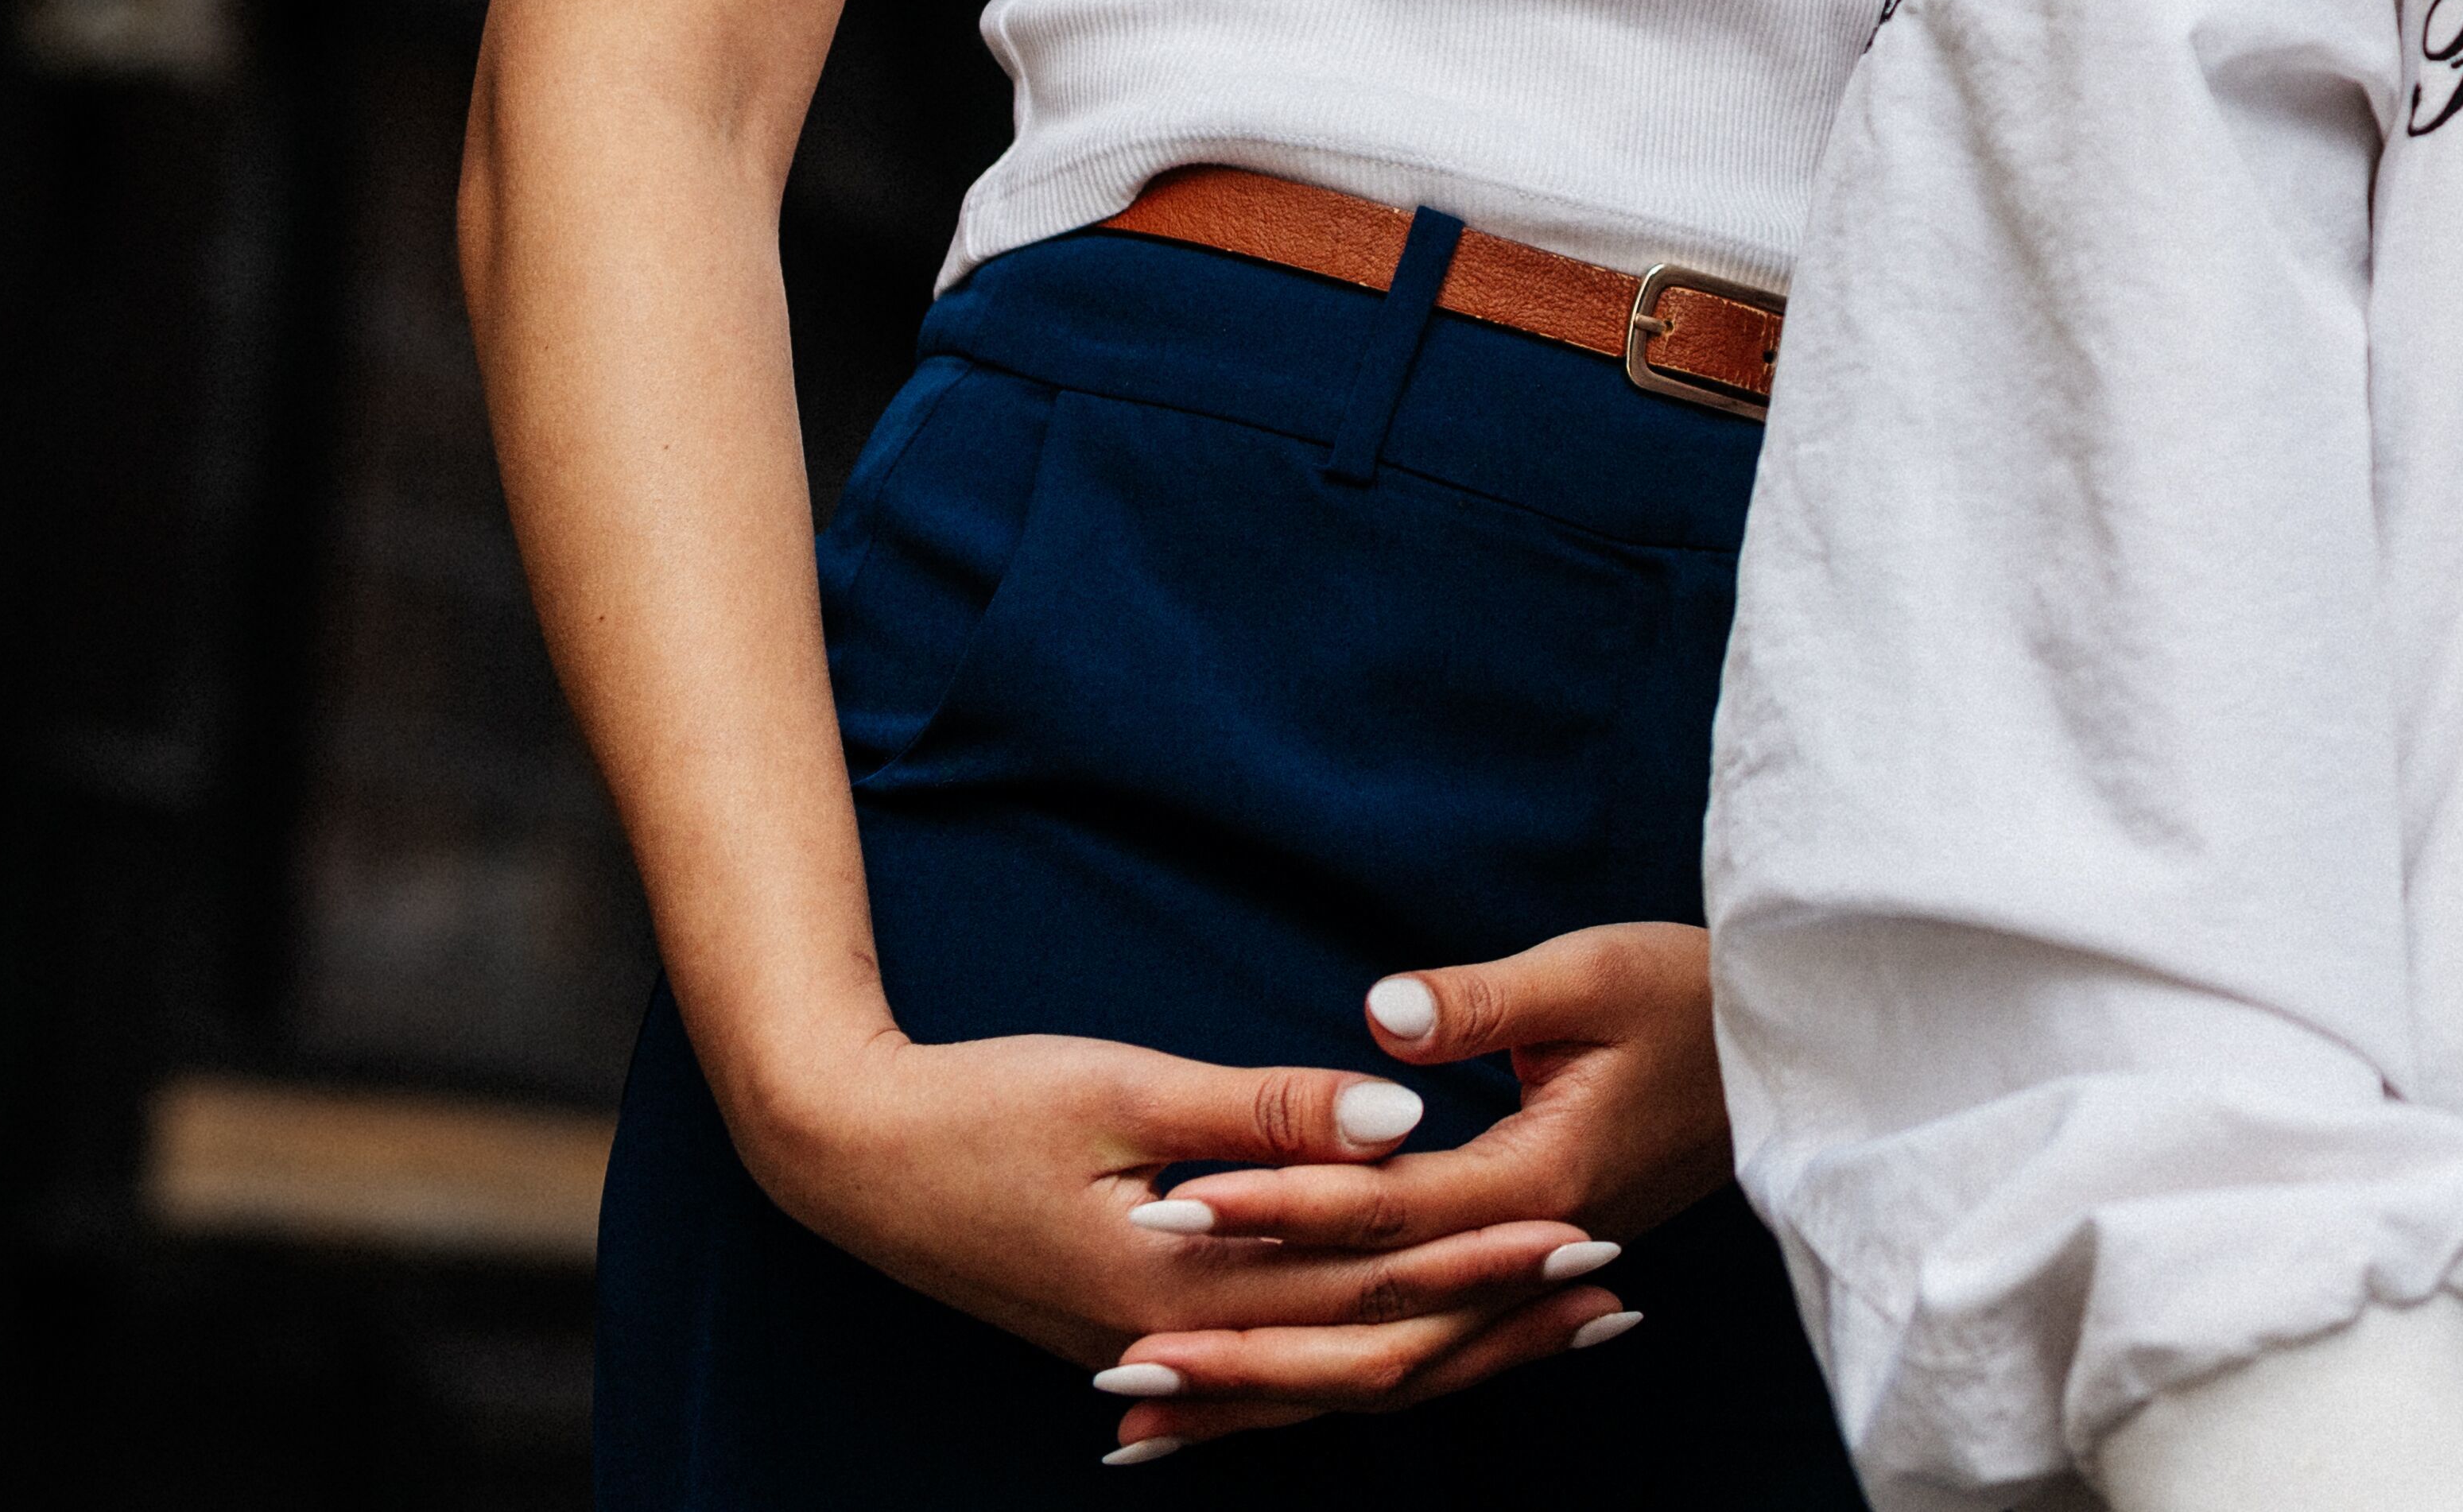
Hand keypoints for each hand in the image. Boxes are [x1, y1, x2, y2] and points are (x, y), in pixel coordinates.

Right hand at [727, 1020, 1587, 1391]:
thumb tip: (1396, 1120)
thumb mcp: (1127, 1086)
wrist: (851, 1160)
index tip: (1583, 1230)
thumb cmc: (983, 1105)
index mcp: (1181, 1281)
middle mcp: (1176, 1339)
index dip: (1482, 1258)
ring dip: (1449, 1351)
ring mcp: (1155, 1351)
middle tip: (1611, 1289)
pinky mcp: (1142, 1337)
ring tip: (1557, 1326)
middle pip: (1370, 1352)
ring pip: (1331, 1375)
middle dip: (1496, 1322)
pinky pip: (1278, 1373)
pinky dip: (1361, 1361)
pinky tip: (1426, 1355)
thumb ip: (1265, 1112)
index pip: (1369, 1280)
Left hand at [1093, 923, 1730, 1450]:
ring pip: (1389, 1369)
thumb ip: (1485, 1002)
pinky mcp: (1527, 1280)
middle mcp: (1534, 1250)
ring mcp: (1534, 1281)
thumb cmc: (1698, 994)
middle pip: (1374, 1330)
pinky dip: (1329, 1386)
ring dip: (1273, 1399)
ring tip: (1154, 1424)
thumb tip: (1385, 1013)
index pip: (1385, 1210)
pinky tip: (1254, 1403)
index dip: (1275, 1207)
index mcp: (1544, 1175)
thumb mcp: (1595, 973)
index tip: (1174, 1204)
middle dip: (1244, 1351)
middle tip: (1123, 1367)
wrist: (1800, 1050)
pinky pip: (1418, 1356)